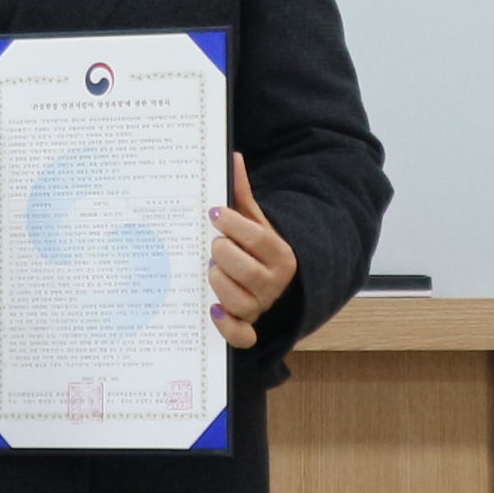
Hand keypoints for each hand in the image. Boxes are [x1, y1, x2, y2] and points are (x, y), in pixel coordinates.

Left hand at [209, 152, 296, 348]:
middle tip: (214, 246)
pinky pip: (242, 336)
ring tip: (212, 269)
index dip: (232, 224)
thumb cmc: (257, 249)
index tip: (214, 213)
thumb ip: (242, 194)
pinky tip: (213, 309)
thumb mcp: (255, 222)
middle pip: (245, 270)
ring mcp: (262, 307)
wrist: (275, 283)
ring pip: (238, 300)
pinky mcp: (250, 327)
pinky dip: (228, 326)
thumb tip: (233, 156)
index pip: (257, 238)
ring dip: (219, 283)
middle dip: (223, 254)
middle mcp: (275, 283)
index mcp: (281, 254)